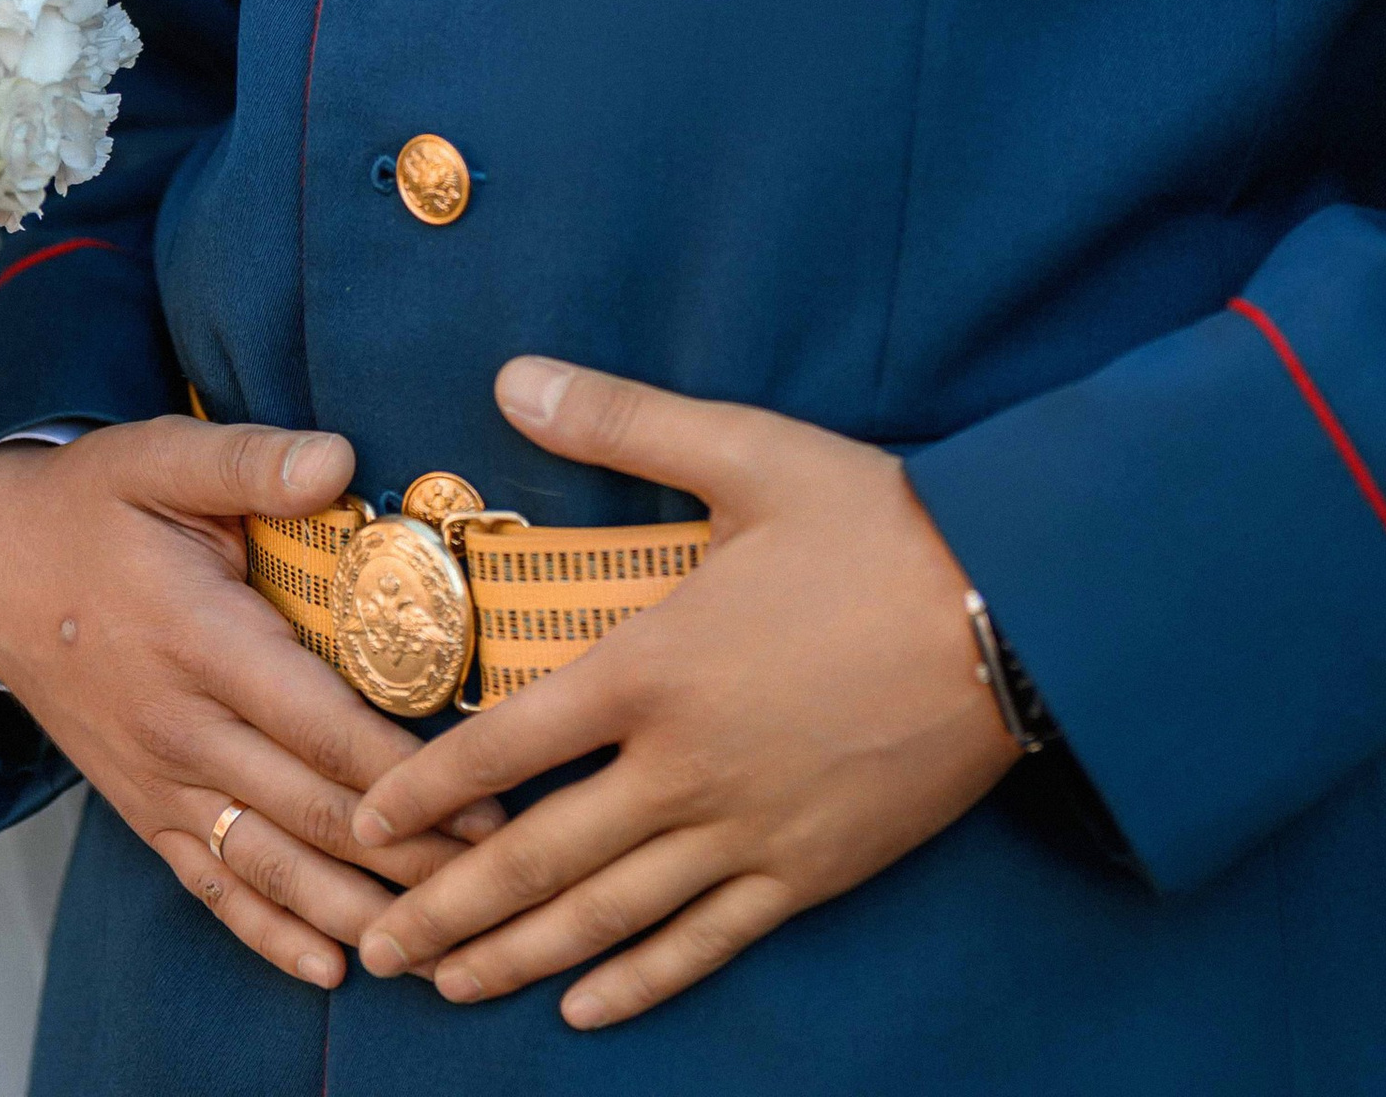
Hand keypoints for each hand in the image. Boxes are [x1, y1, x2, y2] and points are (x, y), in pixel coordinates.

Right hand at [0, 414, 501, 992]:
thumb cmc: (90, 506)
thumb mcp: (160, 457)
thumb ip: (252, 461)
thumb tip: (340, 458)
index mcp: (200, 639)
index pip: (319, 724)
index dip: (402, 774)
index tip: (482, 798)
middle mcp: (182, 727)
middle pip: (313, 811)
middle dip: (410, 852)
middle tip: (498, 875)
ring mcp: (160, 780)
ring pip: (272, 867)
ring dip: (356, 910)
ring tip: (437, 936)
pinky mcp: (144, 809)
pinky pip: (212, 887)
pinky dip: (271, 935)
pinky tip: (329, 968)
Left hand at [348, 356, 1017, 1029]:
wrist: (1018, 611)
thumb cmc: (877, 522)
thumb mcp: (746, 452)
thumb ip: (620, 422)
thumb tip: (510, 376)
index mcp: (656, 666)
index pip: (510, 745)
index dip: (428, 789)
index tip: (366, 822)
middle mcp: (687, 766)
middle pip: (541, 856)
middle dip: (449, 909)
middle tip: (379, 947)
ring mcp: (750, 829)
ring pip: (610, 916)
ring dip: (520, 957)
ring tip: (450, 988)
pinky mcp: (810, 871)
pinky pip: (708, 943)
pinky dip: (640, 981)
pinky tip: (587, 1008)